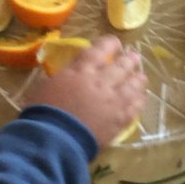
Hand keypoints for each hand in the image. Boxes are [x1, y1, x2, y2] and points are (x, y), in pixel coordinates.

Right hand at [28, 36, 146, 148]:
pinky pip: (136, 106)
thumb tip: (71, 75)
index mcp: (82, 69)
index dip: (110, 43)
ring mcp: (114, 100)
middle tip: (133, 58)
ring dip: (138, 78)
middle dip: (130, 59)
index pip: (101, 49)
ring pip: (134, 84)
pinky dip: (139, 100)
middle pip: (123, 65)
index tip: (115, 43)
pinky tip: (140, 98)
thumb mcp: (48, 85)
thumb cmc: (44, 111)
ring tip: (141, 77)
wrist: (55, 140)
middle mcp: (102, 81)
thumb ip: (65, 76)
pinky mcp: (120, 119)